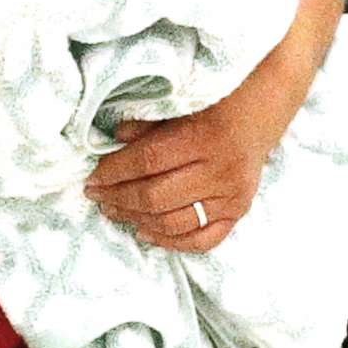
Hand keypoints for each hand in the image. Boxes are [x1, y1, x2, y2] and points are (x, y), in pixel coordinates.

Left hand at [83, 71, 298, 253]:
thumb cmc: (211, 106)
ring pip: (173, 222)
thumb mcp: (178, 105)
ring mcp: (231, 197)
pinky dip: (171, 241)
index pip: (147, 161)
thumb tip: (112, 141)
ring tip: (114, 212)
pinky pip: (202, 240)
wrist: (257, 116)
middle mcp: (219, 171)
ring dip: (136, 220)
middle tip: (96, 197)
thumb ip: (146, 125)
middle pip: (156, 197)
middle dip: (118, 199)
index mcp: (202, 138)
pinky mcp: (238, 213)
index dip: (113, 172)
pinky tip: (146, 232)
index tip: (91, 178)